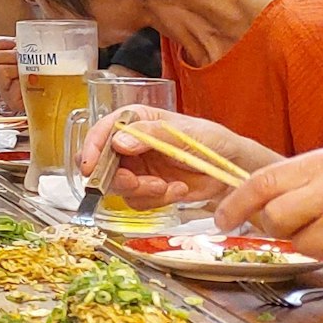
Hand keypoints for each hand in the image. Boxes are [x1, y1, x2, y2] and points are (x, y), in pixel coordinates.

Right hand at [77, 107, 276, 208]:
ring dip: (141, 190)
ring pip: (117, 186)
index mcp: (135, 121)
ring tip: (167, 186)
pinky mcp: (147, 189)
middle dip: (117, 177)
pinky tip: (176, 190)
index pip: (102, 130)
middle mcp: (129, 144)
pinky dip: (155, 200)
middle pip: (102, 163)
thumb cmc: (211, 141)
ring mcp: (137, 168)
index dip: (92, 148)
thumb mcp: (184, 133)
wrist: (232, 169)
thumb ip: (150, 135)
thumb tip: (118, 142)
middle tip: (137, 183)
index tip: (90, 167)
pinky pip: (136, 201)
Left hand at [216, 148, 322, 277]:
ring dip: (313, 242)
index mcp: (321, 165)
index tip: (220, 219)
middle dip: (280, 225)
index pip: (263, 182)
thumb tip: (248, 204)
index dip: (235, 203)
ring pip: (302, 245)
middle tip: (300, 220)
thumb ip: (292, 181)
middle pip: (276, 219)